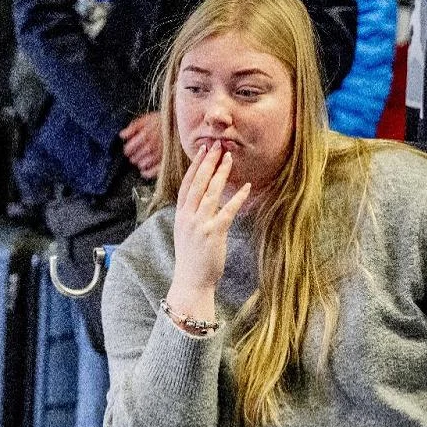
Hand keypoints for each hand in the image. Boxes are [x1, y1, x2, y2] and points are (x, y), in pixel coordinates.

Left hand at [119, 112, 163, 178]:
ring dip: (140, 163)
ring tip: (143, 160)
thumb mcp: (147, 119)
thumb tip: (122, 135)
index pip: (128, 149)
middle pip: (134, 158)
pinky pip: (152, 172)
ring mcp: (159, 155)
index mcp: (145, 136)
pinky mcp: (166, 162)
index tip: (129, 149)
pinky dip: (146, 173)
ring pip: (142, 165)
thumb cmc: (163, 122)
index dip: (128, 149)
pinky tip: (145, 170)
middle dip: (134, 156)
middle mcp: (151, 147)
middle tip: (137, 154)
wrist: (182, 125)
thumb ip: (133, 127)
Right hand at [171, 142, 250, 294]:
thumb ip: (191, 216)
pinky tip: (246, 186)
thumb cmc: (191, 259)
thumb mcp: (186, 233)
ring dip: (221, 173)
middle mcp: (188, 216)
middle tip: (216, 146)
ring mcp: (199, 224)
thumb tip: (202, 202)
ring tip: (229, 158)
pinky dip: (237, 197)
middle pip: (198, 183)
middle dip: (208, 163)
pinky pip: (226, 211)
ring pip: (211, 193)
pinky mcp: (213, 233)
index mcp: (181, 215)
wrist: (191, 281)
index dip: (195, 166)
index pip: (187, 184)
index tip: (202, 151)